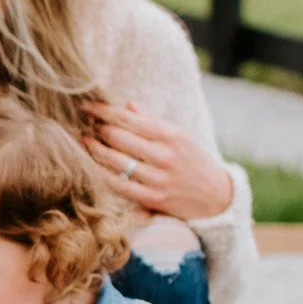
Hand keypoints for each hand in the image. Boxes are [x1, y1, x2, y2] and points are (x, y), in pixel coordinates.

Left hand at [82, 102, 234, 222]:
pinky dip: (102, 175)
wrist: (216, 194)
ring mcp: (158, 178)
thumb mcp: (179, 135)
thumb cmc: (192, 159)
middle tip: (88, 125)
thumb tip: (126, 106)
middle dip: (98, 129)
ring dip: (95, 150)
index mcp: (170, 134)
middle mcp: (164, 155)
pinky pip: (119, 186)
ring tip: (86, 142)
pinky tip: (94, 167)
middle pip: (117, 137)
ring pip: (114, 161)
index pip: (127, 118)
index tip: (87, 105)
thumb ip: (152, 122)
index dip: (103, 111)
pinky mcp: (153, 198)